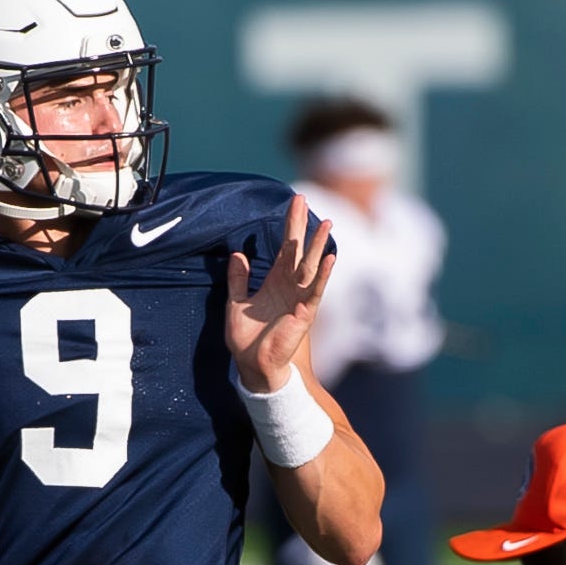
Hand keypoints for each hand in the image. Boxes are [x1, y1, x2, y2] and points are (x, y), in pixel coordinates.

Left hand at [226, 193, 333, 393]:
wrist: (252, 365)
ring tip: (326, 224)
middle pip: (298, 249)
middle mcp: (290, 286)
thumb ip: (238, 279)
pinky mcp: (304, 313)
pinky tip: (329, 258)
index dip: (289, 224)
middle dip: (301, 225)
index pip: (285, 246)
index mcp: (275, 281)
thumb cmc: (246, 338)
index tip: (295, 201)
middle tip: (303, 199)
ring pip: (310, 266)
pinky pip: (315, 290)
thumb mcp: (236, 302)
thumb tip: (237, 254)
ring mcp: (300, 298)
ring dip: (318, 245)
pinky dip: (322, 275)